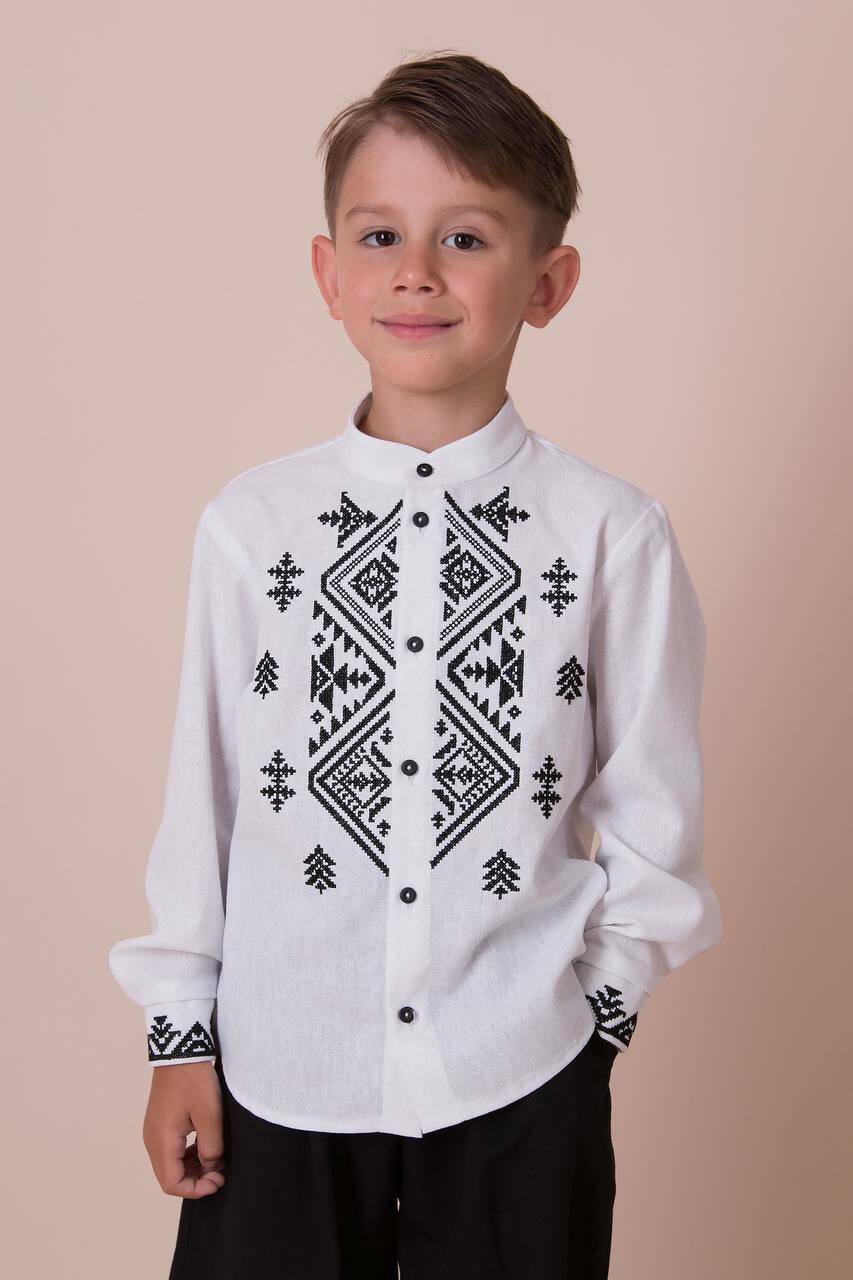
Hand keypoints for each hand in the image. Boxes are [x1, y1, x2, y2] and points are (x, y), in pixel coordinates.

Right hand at [143, 1061, 225, 1197]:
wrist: (181, 1049)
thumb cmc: (195, 1080)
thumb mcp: (210, 1116)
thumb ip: (211, 1147)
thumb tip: (210, 1166)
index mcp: (162, 1142)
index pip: (172, 1184)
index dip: (196, 1190)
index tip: (218, 1181)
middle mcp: (152, 1140)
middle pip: (170, 1176)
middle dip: (196, 1181)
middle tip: (221, 1174)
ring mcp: (155, 1131)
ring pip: (171, 1164)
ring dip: (193, 1169)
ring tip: (216, 1160)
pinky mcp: (160, 1122)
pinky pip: (172, 1150)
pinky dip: (188, 1155)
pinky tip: (206, 1147)